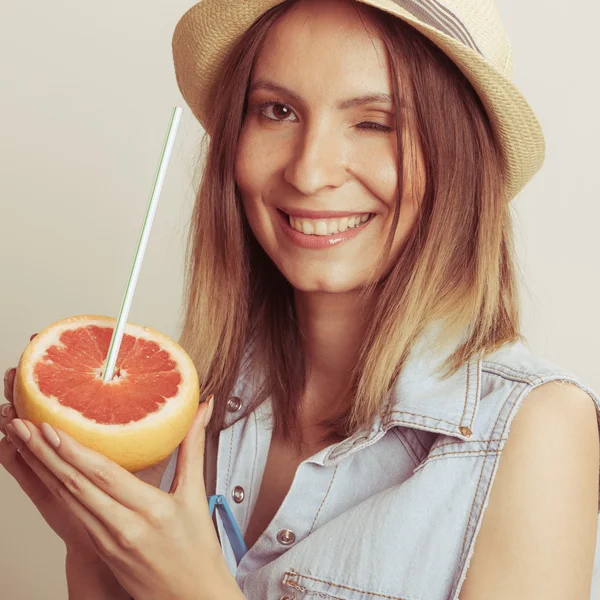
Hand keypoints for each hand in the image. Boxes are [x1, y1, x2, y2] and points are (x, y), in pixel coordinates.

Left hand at [3, 394, 240, 599]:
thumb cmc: (198, 549)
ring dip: (42, 470)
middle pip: (75, 486)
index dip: (74, 451)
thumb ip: (192, 447)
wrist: (192, 598)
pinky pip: (72, 515)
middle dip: (44, 453)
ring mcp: (107, 542)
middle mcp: (123, 527)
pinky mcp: (100, 550)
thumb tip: (202, 410)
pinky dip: (54, 490)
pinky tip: (45, 474)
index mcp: (151, 510)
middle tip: (21, 426)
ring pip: (66, 501)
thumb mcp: (196, 494)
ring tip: (23, 444)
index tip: (50, 427)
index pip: (104, 475)